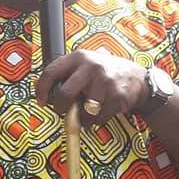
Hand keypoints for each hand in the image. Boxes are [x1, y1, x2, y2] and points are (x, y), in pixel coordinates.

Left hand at [35, 50, 149, 126]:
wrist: (137, 78)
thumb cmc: (104, 73)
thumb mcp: (85, 64)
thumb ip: (68, 73)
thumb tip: (44, 91)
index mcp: (78, 57)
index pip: (51, 72)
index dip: (42, 90)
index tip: (41, 101)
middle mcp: (91, 67)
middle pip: (65, 94)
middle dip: (60, 108)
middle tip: (63, 111)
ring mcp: (105, 82)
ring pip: (82, 110)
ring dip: (82, 117)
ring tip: (86, 112)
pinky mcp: (117, 97)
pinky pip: (98, 118)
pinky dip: (96, 121)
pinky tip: (100, 112)